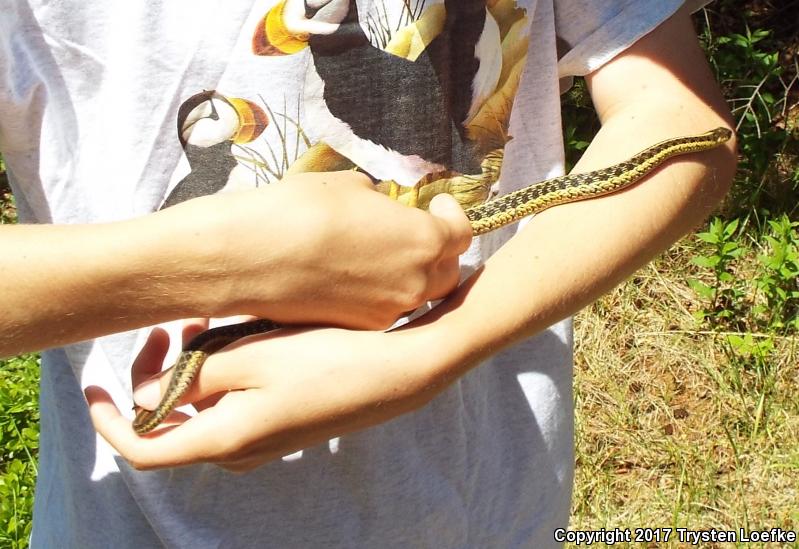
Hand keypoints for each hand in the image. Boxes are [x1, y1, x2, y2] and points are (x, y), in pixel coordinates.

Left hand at [85, 318, 448, 470]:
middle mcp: (242, 447)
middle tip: (175, 325)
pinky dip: (226, 370)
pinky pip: (238, 400)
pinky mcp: (287, 420)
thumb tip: (147, 397)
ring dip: (196, 367)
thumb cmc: (329, 360)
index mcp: (226, 438)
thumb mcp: (251, 358)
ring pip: (208, 406)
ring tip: (210, 320)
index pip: (143, 448)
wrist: (401, 371)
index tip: (94, 385)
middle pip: (176, 422)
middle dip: (161, 374)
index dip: (109, 420)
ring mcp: (267, 437)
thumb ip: (191, 377)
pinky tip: (244, 332)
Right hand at [164, 172, 472, 328]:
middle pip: (447, 271)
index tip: (436, 204)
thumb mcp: (349, 186)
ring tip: (379, 252)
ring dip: (408, 274)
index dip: (452, 215)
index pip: (461, 232)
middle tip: (414, 231)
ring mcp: (386, 312)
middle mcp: (415, 283)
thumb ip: (379, 201)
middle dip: (436, 250)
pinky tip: (352, 275)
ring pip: (416, 294)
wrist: (248, 257)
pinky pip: (384, 309)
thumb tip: (381, 208)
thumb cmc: (300, 209)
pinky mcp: (357, 328)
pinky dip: (380, 293)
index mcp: (422, 241)